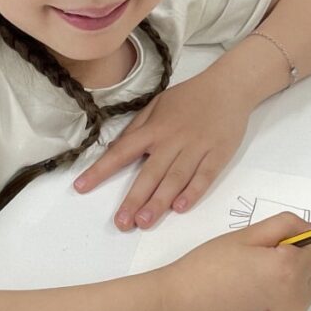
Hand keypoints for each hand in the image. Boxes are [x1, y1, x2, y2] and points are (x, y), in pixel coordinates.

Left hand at [73, 67, 250, 230]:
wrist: (229, 87)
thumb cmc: (190, 97)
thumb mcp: (157, 105)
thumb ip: (137, 128)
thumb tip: (115, 148)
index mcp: (154, 128)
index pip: (122, 151)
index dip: (101, 170)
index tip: (81, 187)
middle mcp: (172, 140)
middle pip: (150, 173)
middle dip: (134, 199)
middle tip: (122, 223)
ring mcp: (196, 148)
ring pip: (175, 179)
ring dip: (160, 202)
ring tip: (145, 222)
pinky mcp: (218, 154)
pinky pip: (204, 176)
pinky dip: (193, 192)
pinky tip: (180, 207)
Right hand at [159, 213, 310, 310]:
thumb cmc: (205, 270)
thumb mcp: (244, 236)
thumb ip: (285, 226)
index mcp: (289, 269)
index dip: (298, 244)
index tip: (276, 246)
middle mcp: (295, 301)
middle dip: (295, 267)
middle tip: (257, 266)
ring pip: (301, 300)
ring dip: (286, 290)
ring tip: (248, 288)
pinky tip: (245, 308)